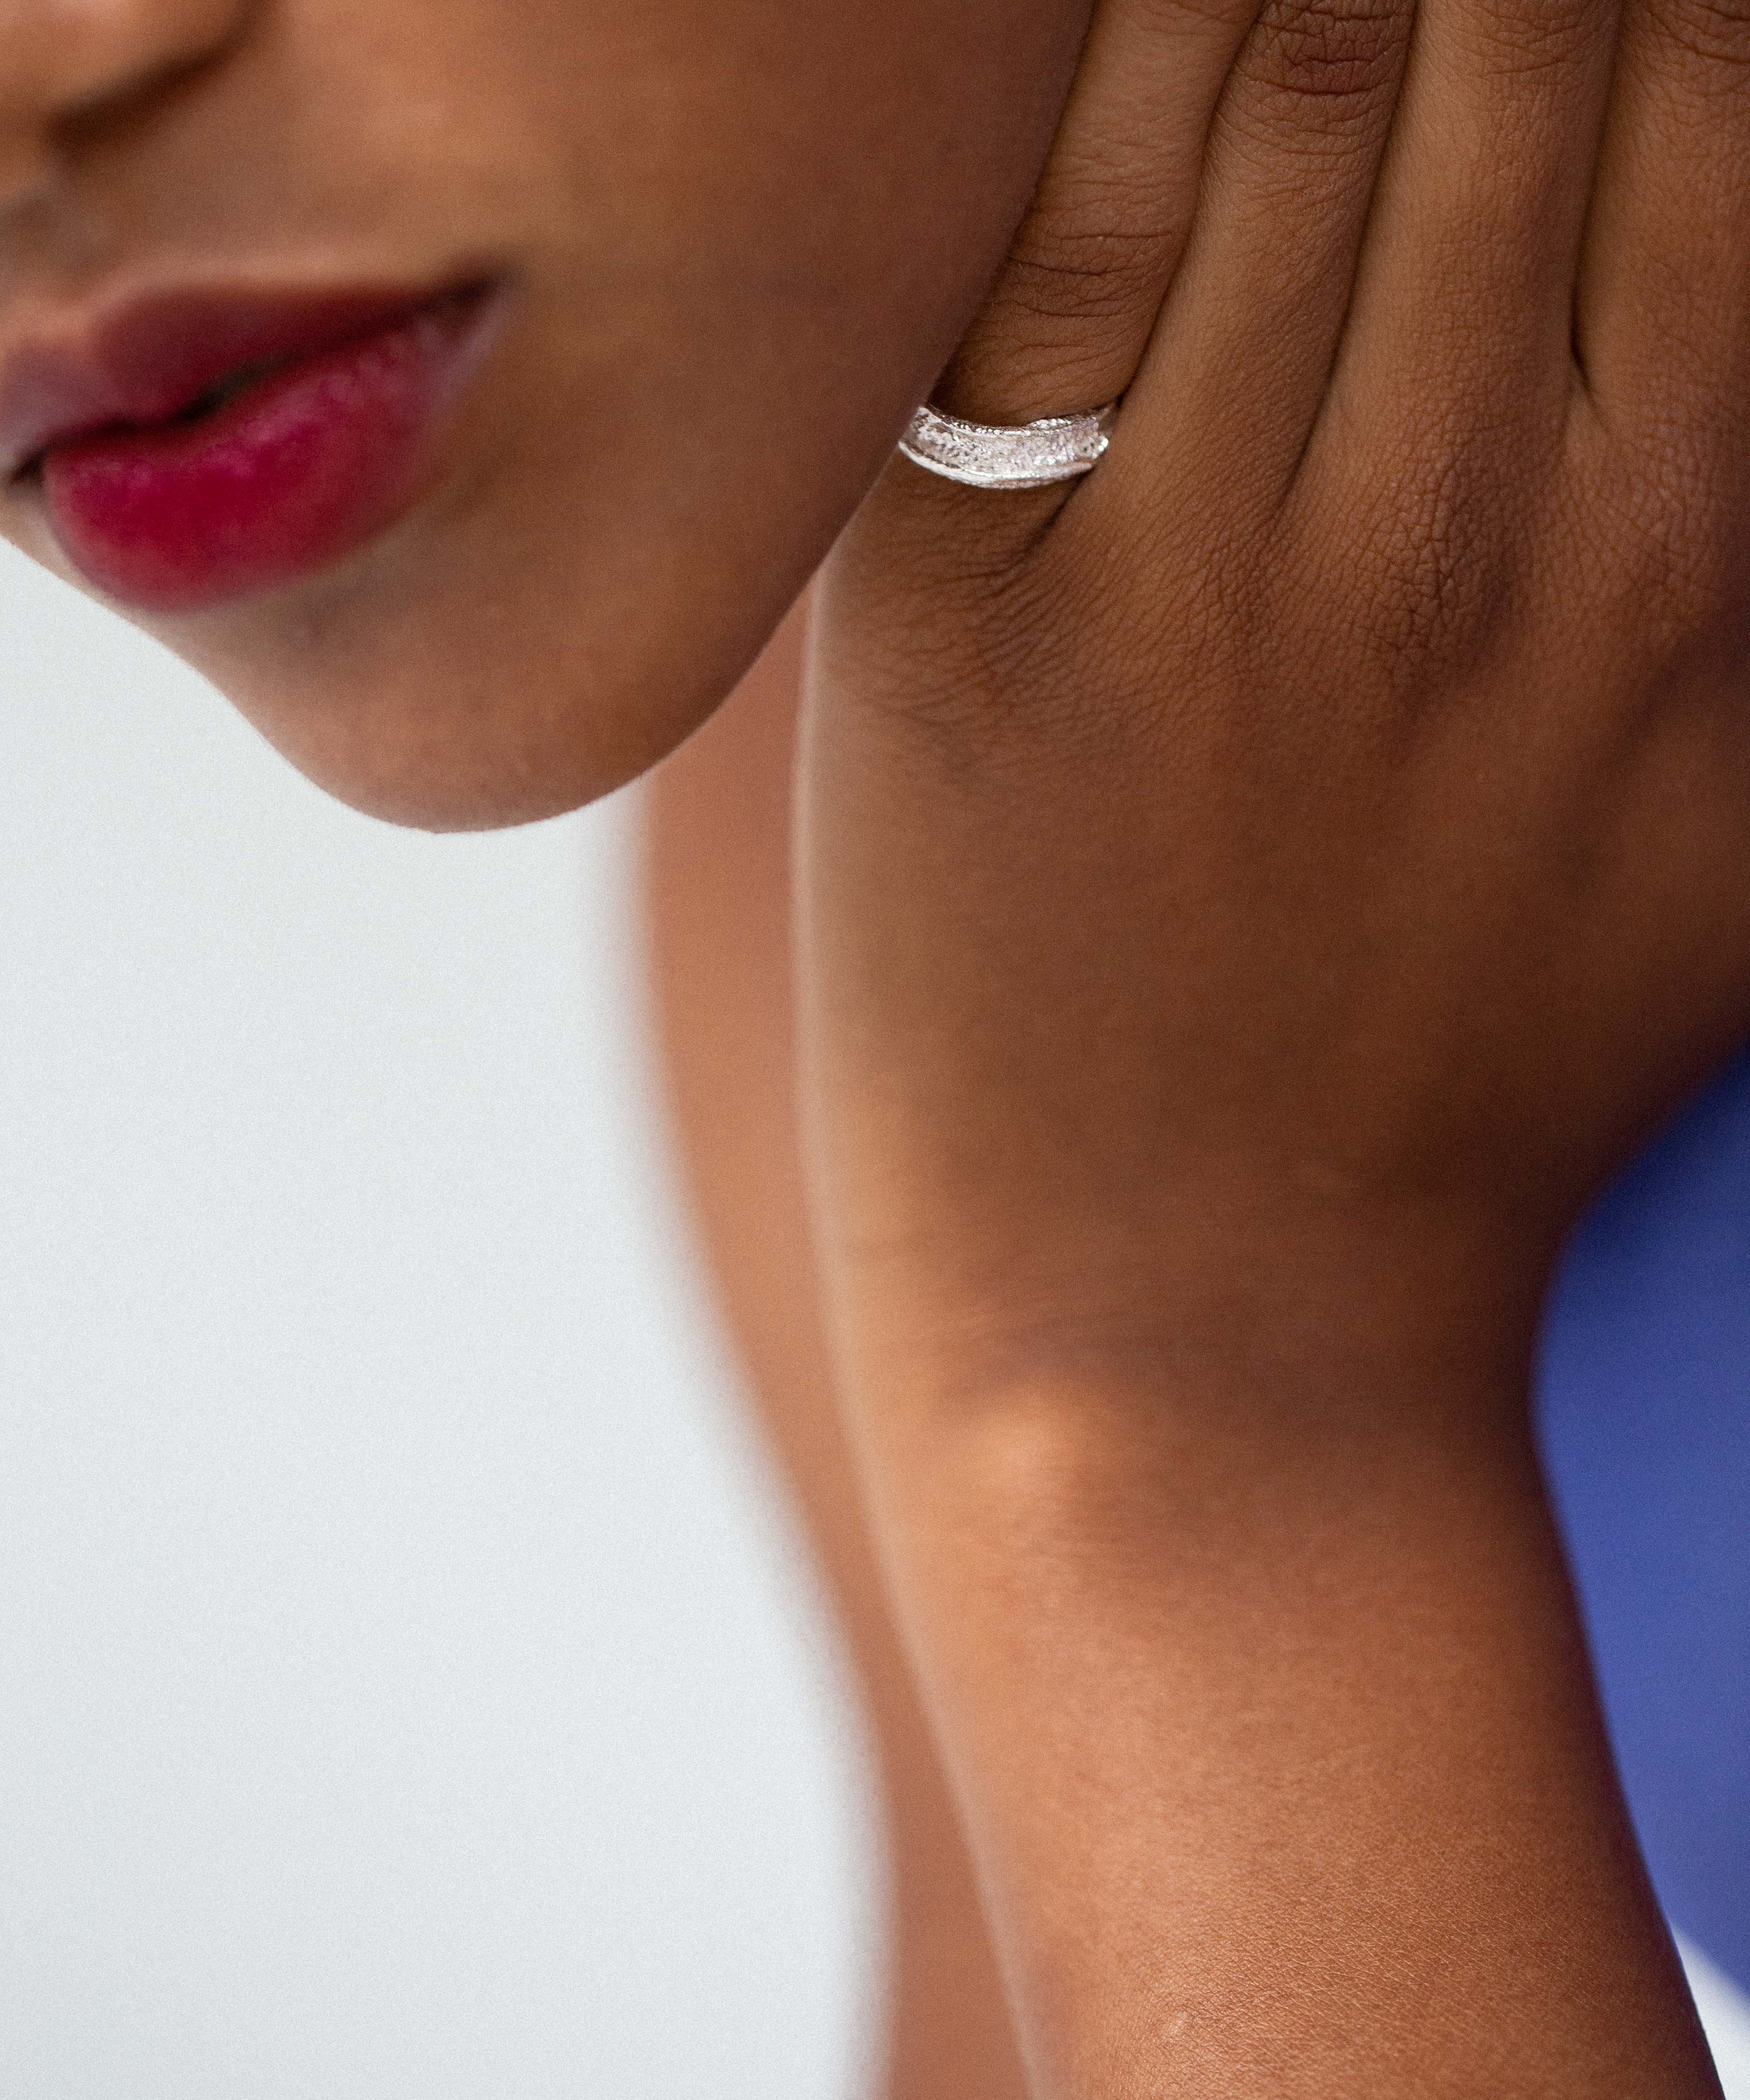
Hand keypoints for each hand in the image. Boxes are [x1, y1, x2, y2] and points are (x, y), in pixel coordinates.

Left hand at [795, 0, 1749, 2089]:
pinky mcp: (965, 617)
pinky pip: (1032, 258)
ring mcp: (1202, 572)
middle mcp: (1459, 532)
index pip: (1707, 81)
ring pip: (1269, 76)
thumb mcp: (1724, 841)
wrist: (1192, 1333)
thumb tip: (1709, 316)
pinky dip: (1069, 87)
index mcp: (1685, 558)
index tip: (1570, 2)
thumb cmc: (1466, 1091)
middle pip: (1501, 26)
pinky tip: (1049, 46)